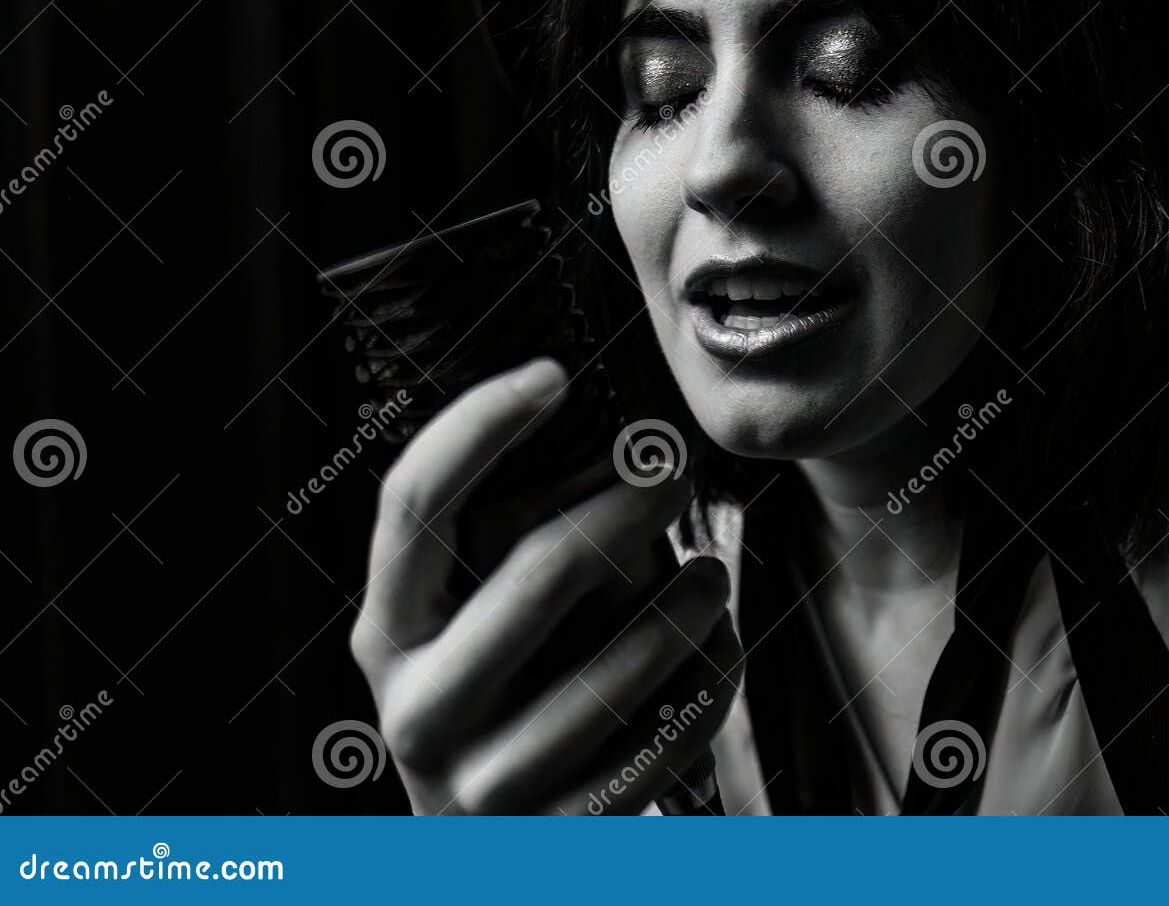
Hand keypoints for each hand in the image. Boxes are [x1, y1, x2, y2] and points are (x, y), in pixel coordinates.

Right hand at [348, 357, 739, 813]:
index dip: (478, 424)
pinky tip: (718, 652)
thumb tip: (604, 443)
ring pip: (617, 666)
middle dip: (628, 504)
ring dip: (688, 605)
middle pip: (538, 572)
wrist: (485, 856)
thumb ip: (499, 556)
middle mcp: (419, 708)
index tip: (551, 373)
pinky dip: (706, 687)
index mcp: (388, 634)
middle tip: (675, 467)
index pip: (413, 502)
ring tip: (713, 577)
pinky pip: (657, 744)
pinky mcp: (559, 836)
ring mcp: (485, 783)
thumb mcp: (463, 634)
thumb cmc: (495, 706)